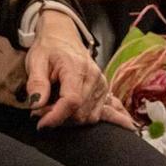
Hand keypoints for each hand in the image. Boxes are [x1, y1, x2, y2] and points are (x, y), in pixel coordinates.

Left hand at [23, 13, 130, 130]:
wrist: (62, 37)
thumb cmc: (49, 49)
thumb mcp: (35, 61)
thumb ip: (36, 84)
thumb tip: (37, 105)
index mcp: (77, 68)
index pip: (72, 101)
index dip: (56, 116)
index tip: (40, 123)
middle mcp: (94, 78)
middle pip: (80, 112)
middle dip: (59, 118)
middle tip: (41, 112)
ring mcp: (101, 85)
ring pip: (90, 116)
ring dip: (73, 120)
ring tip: (56, 112)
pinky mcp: (104, 90)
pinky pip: (112, 109)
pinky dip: (116, 119)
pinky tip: (129, 127)